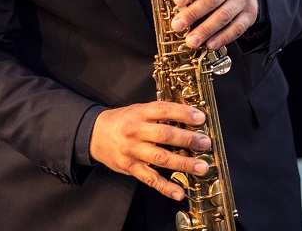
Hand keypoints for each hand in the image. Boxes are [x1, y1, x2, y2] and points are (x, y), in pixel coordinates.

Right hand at [89, 102, 211, 200]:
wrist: (95, 134)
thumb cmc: (122, 121)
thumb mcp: (138, 110)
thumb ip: (158, 115)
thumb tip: (186, 118)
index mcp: (140, 112)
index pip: (164, 110)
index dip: (183, 113)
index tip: (200, 117)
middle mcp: (136, 130)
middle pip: (165, 135)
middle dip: (188, 139)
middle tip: (205, 143)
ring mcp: (133, 151)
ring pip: (161, 158)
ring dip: (183, 163)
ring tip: (201, 167)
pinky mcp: (130, 168)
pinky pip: (150, 179)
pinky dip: (165, 187)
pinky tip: (179, 192)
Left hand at [170, 0, 258, 48]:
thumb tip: (177, 5)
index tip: (178, 1)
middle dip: (192, 14)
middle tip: (177, 26)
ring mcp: (242, 0)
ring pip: (223, 16)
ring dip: (205, 30)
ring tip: (191, 41)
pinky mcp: (249, 16)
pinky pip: (236, 29)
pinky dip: (222, 38)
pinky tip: (210, 45)